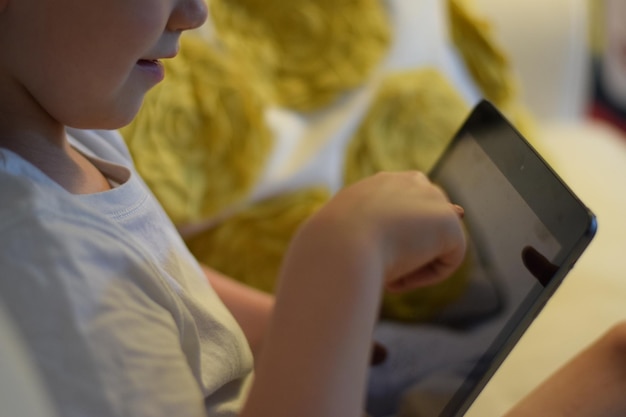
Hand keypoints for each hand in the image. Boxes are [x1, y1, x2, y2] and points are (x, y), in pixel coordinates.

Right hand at [310, 171, 466, 292]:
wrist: (338, 246)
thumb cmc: (336, 246)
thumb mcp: (352, 234)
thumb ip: (379, 231)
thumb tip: (416, 237)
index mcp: (384, 183)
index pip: (405, 214)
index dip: (393, 242)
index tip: (370, 258)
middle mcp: (411, 181)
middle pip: (427, 227)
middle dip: (409, 251)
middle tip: (378, 266)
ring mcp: (433, 198)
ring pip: (439, 242)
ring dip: (416, 264)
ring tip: (386, 273)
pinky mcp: (450, 221)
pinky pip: (450, 259)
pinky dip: (427, 277)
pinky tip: (398, 278)